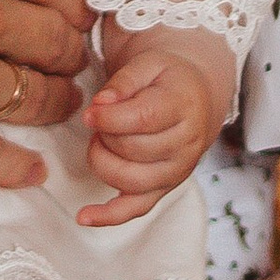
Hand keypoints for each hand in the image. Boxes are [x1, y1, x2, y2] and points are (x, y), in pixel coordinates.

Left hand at [79, 39, 222, 226]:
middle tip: (101, 119)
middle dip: (105, 135)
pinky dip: (109, 216)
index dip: (109, 119)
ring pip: (131, 181)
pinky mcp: (164, 189)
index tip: (90, 113)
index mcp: (183, 106)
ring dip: (103, 161)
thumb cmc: (167, 79)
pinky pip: (137, 209)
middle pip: (133, 150)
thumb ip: (124, 80)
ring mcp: (177, 171)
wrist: (195, 98)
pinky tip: (84, 216)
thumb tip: (100, 104)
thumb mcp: (149, 63)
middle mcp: (186, 144)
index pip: (144, 119)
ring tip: (101, 141)